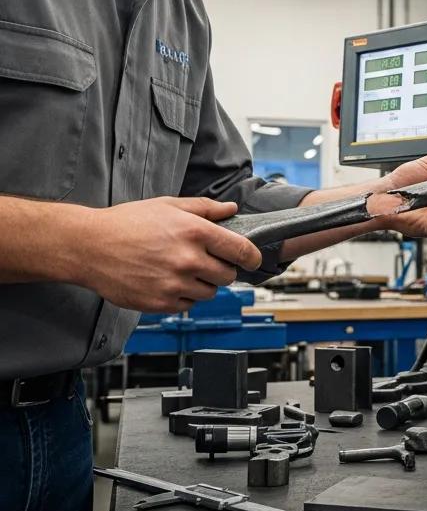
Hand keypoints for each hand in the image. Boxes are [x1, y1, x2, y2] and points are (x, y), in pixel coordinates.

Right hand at [76, 197, 262, 312]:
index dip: (252, 257)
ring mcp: (174, 284)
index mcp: (195, 232)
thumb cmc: (127, 223)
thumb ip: (205, 208)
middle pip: (228, 276)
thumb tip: (231, 209)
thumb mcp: (169, 205)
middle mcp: (188, 260)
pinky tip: (167, 281)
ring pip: (210, 293)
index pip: (242, 251)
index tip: (252, 259)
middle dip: (222, 269)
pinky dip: (183, 296)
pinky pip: (187, 305)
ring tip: (181, 269)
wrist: (89, 246)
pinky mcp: (160, 303)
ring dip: (203, 284)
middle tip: (205, 260)